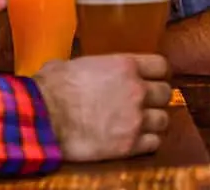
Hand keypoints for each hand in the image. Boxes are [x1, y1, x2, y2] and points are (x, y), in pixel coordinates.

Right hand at [34, 54, 172, 161]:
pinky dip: (148, 142)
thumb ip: (89, 66)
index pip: (160, 66)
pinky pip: (154, 143)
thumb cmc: (51, 88)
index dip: (157, 73)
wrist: (44, 117)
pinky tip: (136, 140)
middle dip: (156, 98)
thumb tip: (77, 69)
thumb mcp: (71, 64)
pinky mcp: (129, 145)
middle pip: (165, 93)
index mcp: (124, 66)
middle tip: (145, 103)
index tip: (152, 79)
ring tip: (141, 124)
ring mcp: (135, 119)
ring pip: (163, 120)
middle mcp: (136, 90)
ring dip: (154, 122)